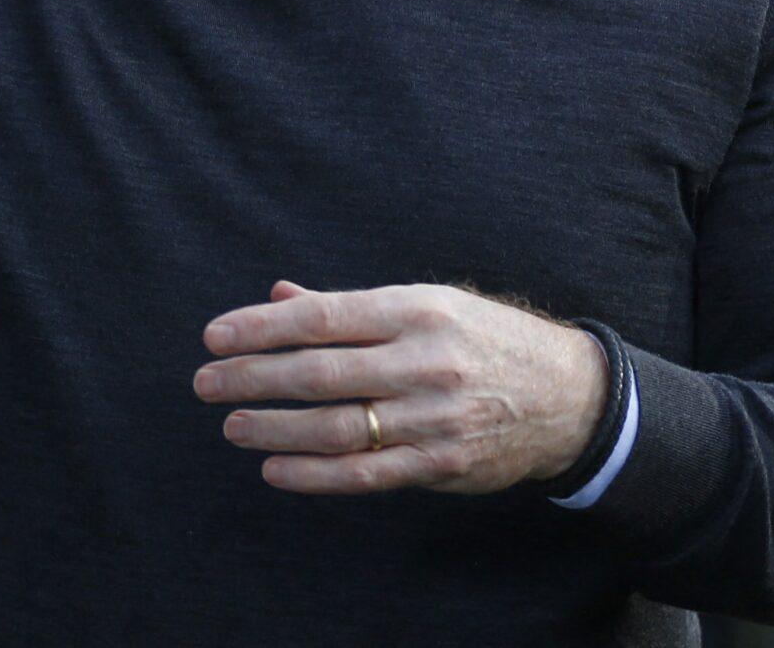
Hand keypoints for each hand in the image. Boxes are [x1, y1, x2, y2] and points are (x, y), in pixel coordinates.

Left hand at [194, 280, 606, 495]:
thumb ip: (349, 306)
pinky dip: (314, 475)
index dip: (261, 328)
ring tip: (233, 425)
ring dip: (275, 429)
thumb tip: (280, 297)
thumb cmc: (480, 338)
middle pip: (320, 373)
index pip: (322, 317)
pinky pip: (366, 474)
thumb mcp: (425, 303)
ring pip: (336, 427)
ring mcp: (433, 416)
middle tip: (206, 382)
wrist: (567, 396)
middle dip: (253, 377)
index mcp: (415, 309)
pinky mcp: (441, 463)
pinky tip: (276, 469)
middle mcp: (423, 361)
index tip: (214, 336)